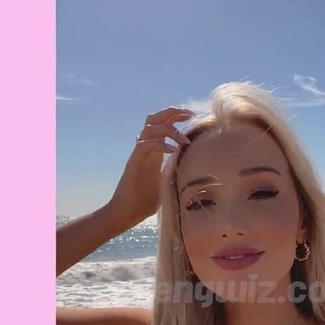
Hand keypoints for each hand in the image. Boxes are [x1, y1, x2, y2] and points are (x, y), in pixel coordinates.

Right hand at [107, 107, 192, 226]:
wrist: (127, 212)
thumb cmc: (147, 201)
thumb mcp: (169, 181)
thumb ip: (178, 170)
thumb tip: (198, 168)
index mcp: (154, 150)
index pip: (162, 123)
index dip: (175, 115)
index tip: (192, 114)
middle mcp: (146, 148)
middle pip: (153, 119)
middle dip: (171, 112)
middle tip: (188, 114)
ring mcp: (138, 154)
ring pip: (149, 129)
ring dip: (169, 130)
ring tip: (184, 141)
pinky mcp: (133, 162)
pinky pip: (144, 145)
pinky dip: (159, 144)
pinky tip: (172, 150)